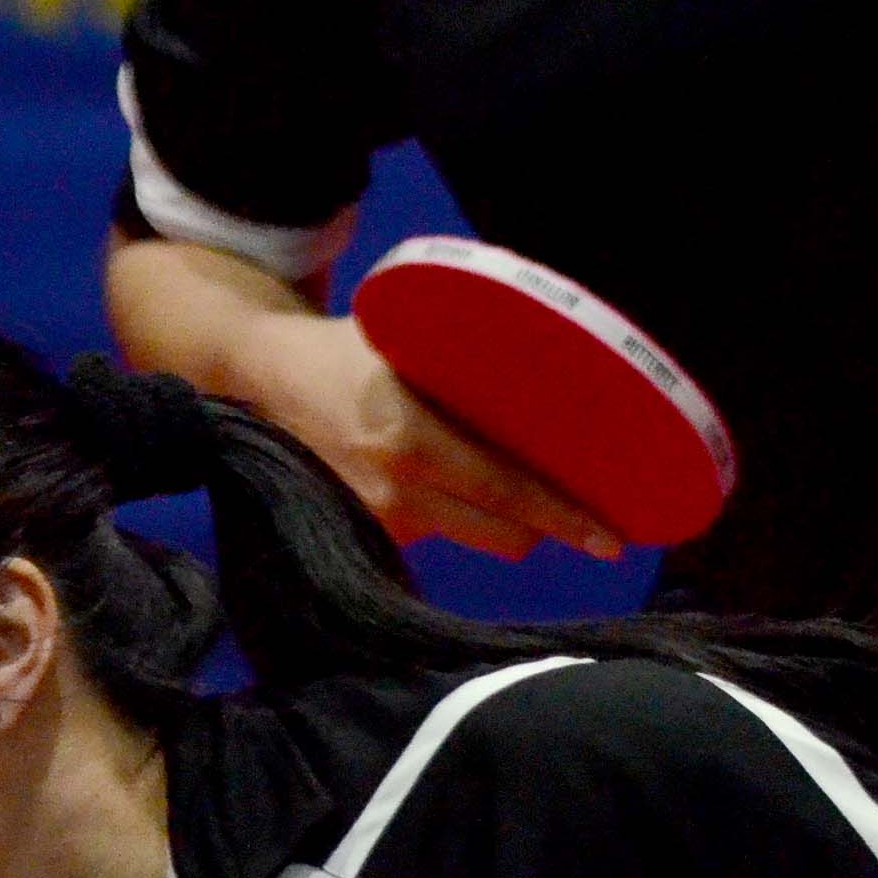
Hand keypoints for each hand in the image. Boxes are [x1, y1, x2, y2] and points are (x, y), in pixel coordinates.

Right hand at [217, 308, 627, 560]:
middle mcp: (398, 492)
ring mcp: (382, 519)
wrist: (267, 378)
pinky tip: (467, 488)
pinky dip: (466, 516)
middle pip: (503, 533)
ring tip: (531, 495)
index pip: (506, 489)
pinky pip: (442, 532)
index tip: (609, 537)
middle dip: (550, 528)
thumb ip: (469, 366)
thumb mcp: (409, 340)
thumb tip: (556, 378)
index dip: (563, 515)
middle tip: (592, 520)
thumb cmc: (350, 350)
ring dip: (511, 523)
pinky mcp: (371, 532)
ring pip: (477, 537)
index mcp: (412, 441)